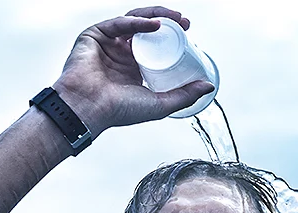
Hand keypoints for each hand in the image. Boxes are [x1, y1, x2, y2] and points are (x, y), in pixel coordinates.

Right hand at [51, 7, 214, 135]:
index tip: (189, 32)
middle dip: (167, 21)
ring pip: (134, 21)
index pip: (155, 44)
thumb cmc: (118, 111)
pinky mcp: (94, 35)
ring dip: (155, 15)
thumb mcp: (160, 104)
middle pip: (146, 29)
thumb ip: (184, 96)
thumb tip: (209, 86)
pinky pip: (119, 23)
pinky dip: (137, 21)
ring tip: (175, 19)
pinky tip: (153, 24)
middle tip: (185, 22)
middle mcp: (121, 53)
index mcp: (133, 67)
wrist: (88, 109)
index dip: (172, 36)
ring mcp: (107, 43)